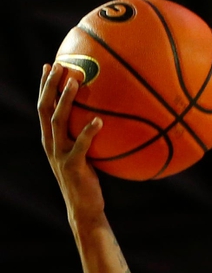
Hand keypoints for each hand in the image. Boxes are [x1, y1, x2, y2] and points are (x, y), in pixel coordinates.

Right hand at [38, 63, 104, 216]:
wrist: (84, 207)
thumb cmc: (88, 180)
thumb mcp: (85, 155)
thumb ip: (88, 138)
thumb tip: (108, 119)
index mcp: (51, 139)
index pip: (43, 106)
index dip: (45, 86)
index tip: (50, 65)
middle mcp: (51, 143)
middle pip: (45, 108)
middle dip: (50, 85)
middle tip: (60, 65)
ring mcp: (59, 154)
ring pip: (58, 121)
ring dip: (66, 100)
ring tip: (76, 82)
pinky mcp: (73, 165)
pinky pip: (80, 145)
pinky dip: (88, 132)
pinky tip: (99, 121)